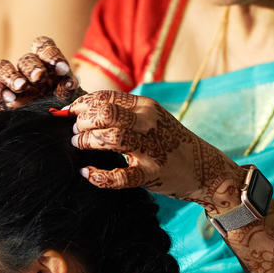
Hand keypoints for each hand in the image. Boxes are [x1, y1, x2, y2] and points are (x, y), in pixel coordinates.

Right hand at [0, 37, 84, 108]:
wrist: (46, 126)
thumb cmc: (59, 107)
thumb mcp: (67, 98)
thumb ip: (68, 88)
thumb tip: (70, 82)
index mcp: (45, 63)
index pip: (42, 45)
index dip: (51, 53)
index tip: (61, 69)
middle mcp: (26, 69)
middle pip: (25, 59)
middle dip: (32, 67)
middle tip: (38, 77)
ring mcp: (10, 80)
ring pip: (2, 66)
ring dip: (11, 75)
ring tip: (21, 87)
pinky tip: (9, 98)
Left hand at [68, 91, 243, 212]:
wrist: (204, 168)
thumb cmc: (169, 142)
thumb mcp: (151, 119)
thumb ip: (124, 114)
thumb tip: (82, 111)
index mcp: (145, 107)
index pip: (107, 97)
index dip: (83, 104)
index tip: (69, 113)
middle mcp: (149, 123)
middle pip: (106, 114)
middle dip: (83, 122)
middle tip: (75, 132)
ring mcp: (151, 148)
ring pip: (111, 138)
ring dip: (87, 141)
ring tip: (79, 145)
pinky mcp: (151, 174)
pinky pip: (120, 176)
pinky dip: (99, 175)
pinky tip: (88, 173)